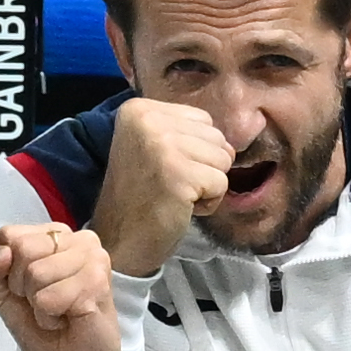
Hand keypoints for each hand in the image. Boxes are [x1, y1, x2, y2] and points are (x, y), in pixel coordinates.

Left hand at [0, 221, 124, 350]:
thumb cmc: (42, 328)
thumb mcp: (3, 296)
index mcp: (53, 235)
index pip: (8, 235)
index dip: (6, 269)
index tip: (26, 288)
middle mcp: (77, 239)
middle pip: (22, 249)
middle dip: (22, 286)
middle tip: (44, 302)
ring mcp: (92, 258)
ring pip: (36, 273)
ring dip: (39, 305)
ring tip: (58, 311)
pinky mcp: (98, 282)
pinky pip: (49, 298)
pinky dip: (49, 317)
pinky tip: (67, 319)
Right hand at [87, 95, 225, 277]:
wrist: (119, 241)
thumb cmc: (142, 197)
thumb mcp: (153, 147)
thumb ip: (185, 132)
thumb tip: (231, 144)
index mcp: (139, 108)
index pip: (202, 119)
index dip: (194, 150)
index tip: (164, 168)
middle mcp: (148, 120)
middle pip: (216, 136)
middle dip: (203, 166)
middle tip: (170, 185)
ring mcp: (162, 146)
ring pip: (223, 158)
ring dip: (207, 184)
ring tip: (176, 195)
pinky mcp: (178, 174)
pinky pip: (221, 183)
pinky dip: (208, 202)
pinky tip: (181, 207)